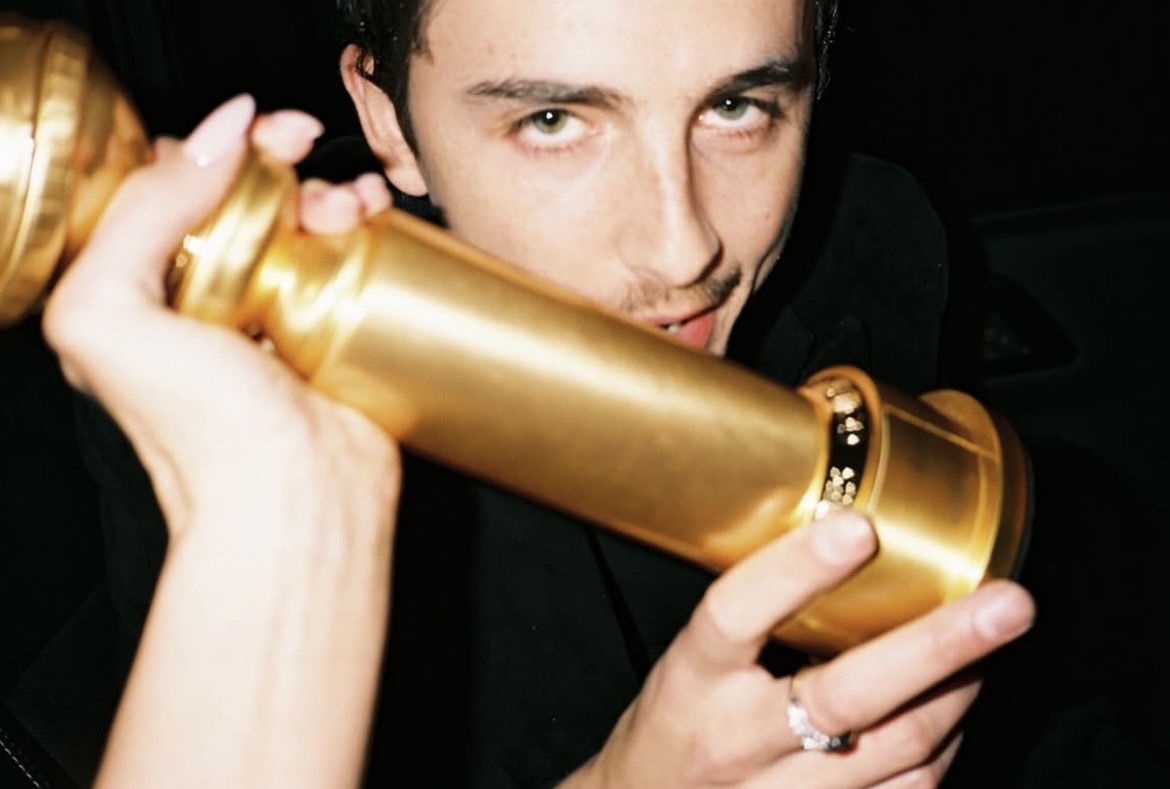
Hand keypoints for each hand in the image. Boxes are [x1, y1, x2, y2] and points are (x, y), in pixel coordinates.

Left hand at [44, 94, 396, 536]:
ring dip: (326, 186)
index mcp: (139, 290)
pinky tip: (374, 216)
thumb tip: (213, 138)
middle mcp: (205, 296)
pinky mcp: (333, 326)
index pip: (165, 188)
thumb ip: (137, 215)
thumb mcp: (109, 317)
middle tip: (301, 142)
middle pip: (241, 194)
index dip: (205, 146)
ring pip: (300, 217)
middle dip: (275, 156)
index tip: (248, 132)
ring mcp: (274, 311)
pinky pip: (347, 253)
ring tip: (348, 202)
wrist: (296, 500)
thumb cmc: (200, 432)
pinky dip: (363, 221)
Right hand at [569, 512, 1034, 787]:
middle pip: (845, 695)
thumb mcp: (689, 659)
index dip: (796, 570)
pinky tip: (952, 712)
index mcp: (692, 680)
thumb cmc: (677, 721)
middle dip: (939, 647)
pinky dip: (943, 749)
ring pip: (896, 750)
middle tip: (1011, 604)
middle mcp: (735, 740)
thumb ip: (754, 614)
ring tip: (991, 643)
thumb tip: (848, 536)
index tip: (858, 526)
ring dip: (958, 694)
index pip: (735, 615)